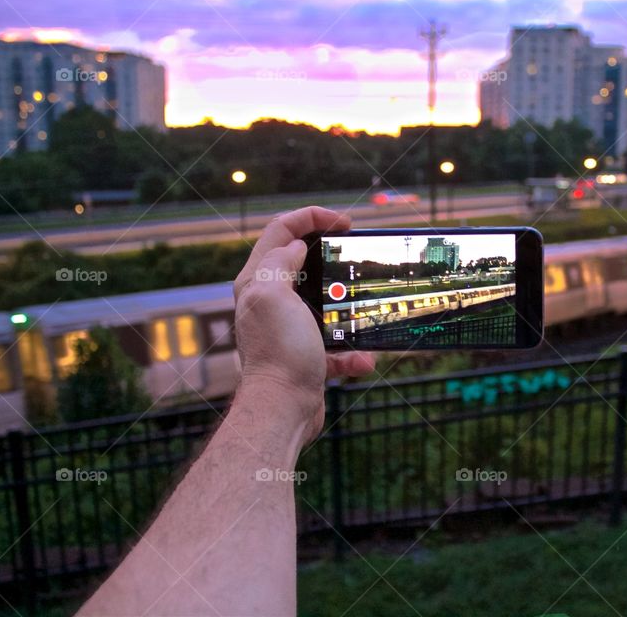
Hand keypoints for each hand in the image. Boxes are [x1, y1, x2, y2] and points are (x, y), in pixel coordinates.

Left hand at [233, 207, 373, 418]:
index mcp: (258, 281)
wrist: (283, 410)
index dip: (312, 217)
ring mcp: (289, 328)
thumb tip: (295, 245)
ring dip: (350, 309)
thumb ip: (280, 262)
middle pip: (304, 262)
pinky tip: (361, 359)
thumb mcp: (274, 295)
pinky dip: (352, 351)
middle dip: (334, 258)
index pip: (281, 231)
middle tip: (357, 255)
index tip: (344, 222)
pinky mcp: (307, 354)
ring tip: (367, 311)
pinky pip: (336, 343)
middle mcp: (270, 301)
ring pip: (326, 303)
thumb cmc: (279, 352)